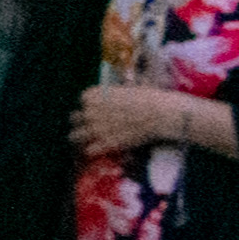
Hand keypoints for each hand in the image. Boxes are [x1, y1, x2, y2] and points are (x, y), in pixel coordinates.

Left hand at [72, 80, 202, 159]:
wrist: (163, 114)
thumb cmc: (151, 98)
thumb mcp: (129, 88)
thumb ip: (116, 93)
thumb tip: (119, 90)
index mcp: (94, 95)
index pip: (84, 101)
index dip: (92, 106)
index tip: (101, 110)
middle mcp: (90, 111)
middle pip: (75, 118)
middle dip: (83, 122)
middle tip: (94, 127)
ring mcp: (96, 128)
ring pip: (75, 136)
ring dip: (82, 138)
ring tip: (90, 141)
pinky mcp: (106, 143)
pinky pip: (89, 150)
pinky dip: (94, 151)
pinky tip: (101, 150)